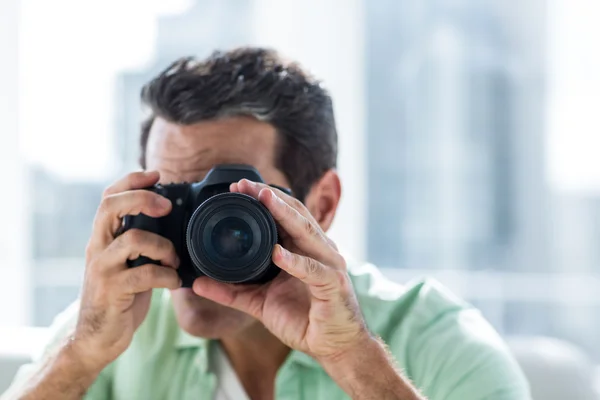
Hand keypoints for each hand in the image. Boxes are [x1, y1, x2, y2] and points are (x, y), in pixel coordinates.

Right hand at [74, 171, 180, 370]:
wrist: (96, 339)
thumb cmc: (120, 297)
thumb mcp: (128, 264)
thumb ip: (142, 243)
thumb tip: (174, 221)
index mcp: (103, 237)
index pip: (108, 197)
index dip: (131, 180)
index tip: (156, 175)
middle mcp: (98, 247)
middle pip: (111, 206)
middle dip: (142, 198)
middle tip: (167, 207)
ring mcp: (102, 268)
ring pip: (133, 239)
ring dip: (164, 247)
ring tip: (174, 260)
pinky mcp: (111, 290)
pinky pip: (145, 274)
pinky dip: (167, 276)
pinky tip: (174, 282)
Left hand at [192, 179, 368, 360]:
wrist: (334, 347)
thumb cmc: (304, 320)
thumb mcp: (260, 303)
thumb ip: (231, 292)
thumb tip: (197, 283)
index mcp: (303, 249)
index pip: (284, 215)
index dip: (263, 199)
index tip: (237, 188)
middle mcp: (318, 250)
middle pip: (295, 214)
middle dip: (269, 197)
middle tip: (244, 184)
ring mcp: (328, 265)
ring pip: (306, 232)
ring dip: (284, 214)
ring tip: (264, 200)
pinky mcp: (333, 285)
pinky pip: (312, 270)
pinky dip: (294, 261)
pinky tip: (277, 254)